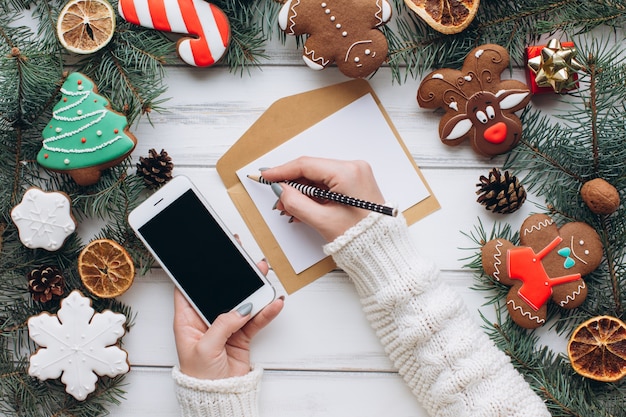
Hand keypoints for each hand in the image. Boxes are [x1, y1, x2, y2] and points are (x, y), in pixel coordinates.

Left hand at [173, 259, 283, 379]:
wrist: (217, 397)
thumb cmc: (199, 377)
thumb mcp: (204, 348)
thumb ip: (222, 325)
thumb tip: (240, 309)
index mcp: (187, 320)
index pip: (189, 289)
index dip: (196, 273)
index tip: (207, 257)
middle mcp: (206, 319)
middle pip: (219, 291)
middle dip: (232, 276)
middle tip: (242, 260)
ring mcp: (225, 326)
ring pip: (241, 302)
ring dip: (253, 290)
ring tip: (262, 276)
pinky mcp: (241, 335)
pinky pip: (255, 319)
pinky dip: (265, 311)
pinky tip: (273, 303)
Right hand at [261, 157, 385, 241]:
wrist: (382, 249)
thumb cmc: (360, 237)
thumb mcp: (322, 221)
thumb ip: (296, 202)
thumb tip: (280, 190)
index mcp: (348, 172)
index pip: (306, 165)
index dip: (282, 171)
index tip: (266, 176)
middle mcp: (354, 168)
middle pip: (312, 171)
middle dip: (292, 186)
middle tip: (278, 202)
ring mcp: (356, 174)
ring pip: (318, 178)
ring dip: (302, 193)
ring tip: (289, 210)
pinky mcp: (356, 183)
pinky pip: (328, 184)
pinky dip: (315, 195)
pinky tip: (304, 208)